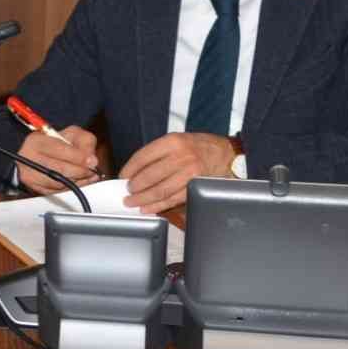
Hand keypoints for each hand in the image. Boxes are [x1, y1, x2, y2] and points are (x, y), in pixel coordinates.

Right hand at [14, 126, 101, 195]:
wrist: (36, 157)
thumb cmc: (56, 144)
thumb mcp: (71, 134)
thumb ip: (84, 141)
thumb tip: (91, 160)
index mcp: (37, 141)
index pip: (58, 149)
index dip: (78, 157)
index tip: (92, 162)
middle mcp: (29, 158)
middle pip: (58, 169)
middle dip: (80, 171)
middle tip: (92, 171)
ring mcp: (30, 175)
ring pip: (59, 183)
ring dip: (78, 181)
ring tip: (88, 177)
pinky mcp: (35, 189)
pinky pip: (57, 192)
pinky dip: (71, 189)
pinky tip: (80, 183)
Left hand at [118, 132, 235, 213]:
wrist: (225, 154)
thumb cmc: (198, 147)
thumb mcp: (177, 140)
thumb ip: (156, 154)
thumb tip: (134, 171)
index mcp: (173, 142)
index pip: (144, 156)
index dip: (130, 169)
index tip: (122, 176)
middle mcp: (181, 156)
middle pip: (150, 176)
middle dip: (134, 187)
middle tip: (127, 192)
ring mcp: (189, 173)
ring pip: (160, 190)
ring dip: (143, 199)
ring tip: (132, 202)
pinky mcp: (195, 187)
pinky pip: (172, 199)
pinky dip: (157, 206)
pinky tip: (147, 208)